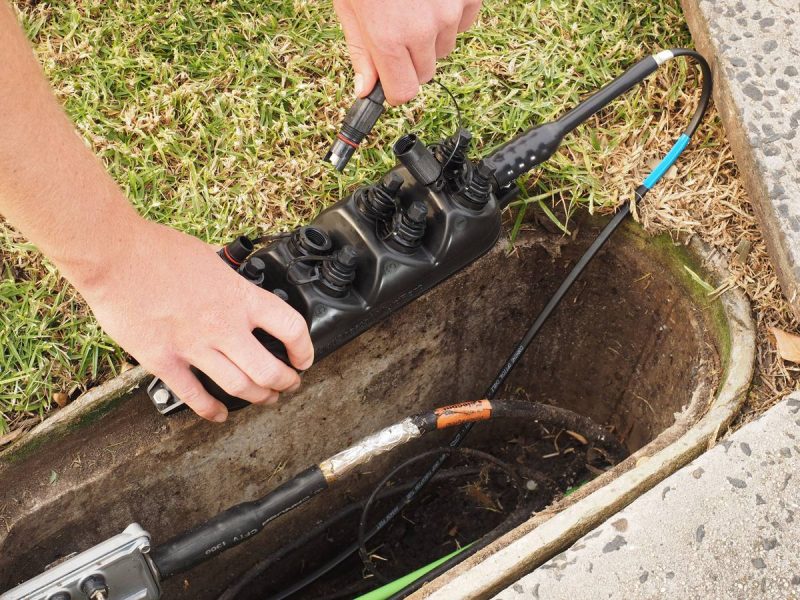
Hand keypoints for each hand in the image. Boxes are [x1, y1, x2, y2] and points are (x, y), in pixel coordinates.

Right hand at [75, 220, 313, 421]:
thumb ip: (228, 280)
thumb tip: (235, 284)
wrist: (115, 255)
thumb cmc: (158, 250)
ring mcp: (195, 347)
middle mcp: (224, 326)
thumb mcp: (211, 258)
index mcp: (240, 297)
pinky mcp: (164, 361)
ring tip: (265, 398)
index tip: (304, 357)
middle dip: (286, 382)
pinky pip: (194, 396)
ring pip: (240, 387)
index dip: (304, 349)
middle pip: (270, 370)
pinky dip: (211, 411)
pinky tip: (219, 414)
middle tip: (289, 384)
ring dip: (259, 397)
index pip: (291, 328)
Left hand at [334, 0, 481, 104]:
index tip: (390, 79)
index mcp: (387, 38)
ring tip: (413, 7)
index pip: (403, 93)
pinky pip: (464, 24)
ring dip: (431, 38)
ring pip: (444, 49)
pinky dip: (451, 17)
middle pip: (424, 74)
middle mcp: (421, 30)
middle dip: (411, 61)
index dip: (395, 88)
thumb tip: (364, 89)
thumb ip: (360, 50)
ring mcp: (448, 13)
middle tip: (396, 28)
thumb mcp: (349, 5)